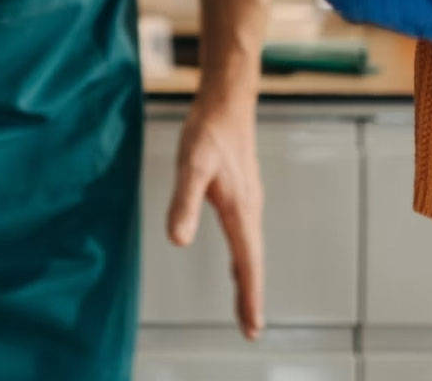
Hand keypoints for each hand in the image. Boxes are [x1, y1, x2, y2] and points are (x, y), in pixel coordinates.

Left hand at [165, 99, 264, 339]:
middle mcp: (250, 210)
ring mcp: (249, 201)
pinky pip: (247, 235)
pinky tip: (238, 261)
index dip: (249, 296)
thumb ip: (184, 202)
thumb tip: (178, 241)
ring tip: (247, 306)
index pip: (248, 263)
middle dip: (251, 296)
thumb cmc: (209, 132)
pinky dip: (245, 257)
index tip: (252, 327)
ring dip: (249, 279)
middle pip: (253, 262)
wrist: (227, 101)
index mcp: (241, 210)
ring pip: (252, 249)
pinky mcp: (243, 193)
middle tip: (251, 329)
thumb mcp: (191, 167)